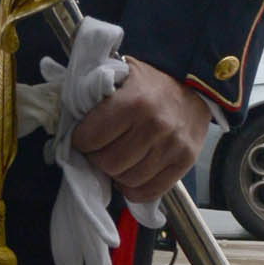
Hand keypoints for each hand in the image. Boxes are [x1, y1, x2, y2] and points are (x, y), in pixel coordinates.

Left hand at [70, 56, 209, 209]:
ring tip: (117, 160)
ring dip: (116, 174)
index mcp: (133, 102)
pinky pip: (151, 191)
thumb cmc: (151, 82)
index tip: (84, 137)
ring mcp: (172, 147)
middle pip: (108, 163)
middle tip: (99, 150)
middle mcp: (154, 126)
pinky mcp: (185, 162)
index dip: (81, 140)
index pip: (89, 139)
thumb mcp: (120, 73)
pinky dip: (135, 189)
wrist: (195, 83)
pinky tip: (130, 176)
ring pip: (128, 180)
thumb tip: (69, 118)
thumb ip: (94, 92)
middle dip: (97, 159)